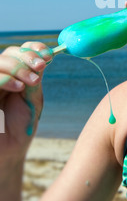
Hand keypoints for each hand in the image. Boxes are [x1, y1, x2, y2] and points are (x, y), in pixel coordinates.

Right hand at [0, 42, 52, 161]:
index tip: (48, 54)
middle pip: (9, 53)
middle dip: (27, 57)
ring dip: (18, 67)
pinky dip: (5, 78)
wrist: (9, 152)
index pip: (20, 51)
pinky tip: (18, 87)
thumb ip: (36, 77)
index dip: (33, 48)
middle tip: (42, 66)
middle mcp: (0, 75)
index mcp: (14, 73)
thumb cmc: (21, 126)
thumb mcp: (33, 98)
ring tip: (32, 81)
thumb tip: (46, 54)